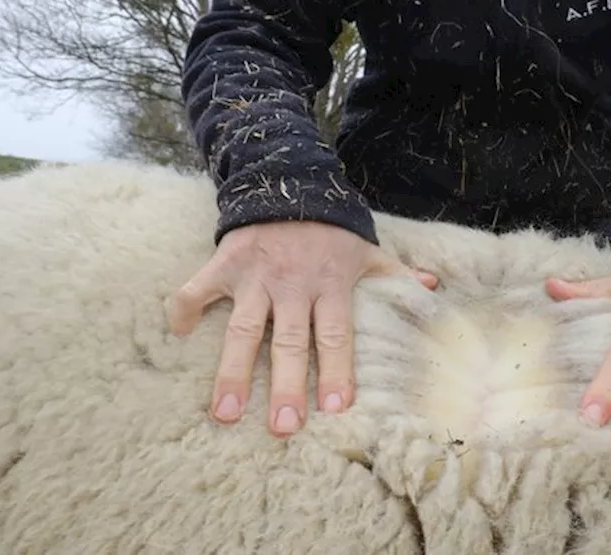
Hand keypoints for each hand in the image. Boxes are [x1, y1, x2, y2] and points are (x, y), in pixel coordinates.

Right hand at [167, 220, 437, 436]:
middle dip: (288, 385)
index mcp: (332, 284)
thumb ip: (397, 276)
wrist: (289, 180)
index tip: (335, 407)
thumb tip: (433, 288)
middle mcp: (294, 284)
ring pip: (244, 329)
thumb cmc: (332, 229)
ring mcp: (256, 275)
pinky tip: (176, 333)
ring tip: (225, 413)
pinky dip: (185, 307)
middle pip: (291, 342)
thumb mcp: (368, 249)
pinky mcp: (226, 262)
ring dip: (233, 371)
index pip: (337, 334)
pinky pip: (198, 287)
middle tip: (284, 429)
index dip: (338, 370)